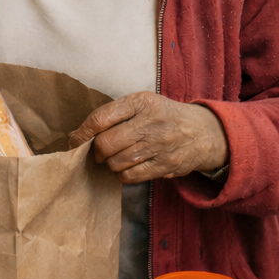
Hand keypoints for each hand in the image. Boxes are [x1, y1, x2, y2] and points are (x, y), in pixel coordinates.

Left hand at [68, 93, 228, 183]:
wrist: (204, 132)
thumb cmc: (164, 116)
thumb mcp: (144, 103)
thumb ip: (115, 114)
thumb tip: (79, 134)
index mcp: (141, 102)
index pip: (101, 118)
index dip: (83, 132)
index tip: (74, 140)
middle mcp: (150, 123)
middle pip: (106, 144)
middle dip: (97, 151)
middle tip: (100, 151)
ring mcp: (159, 145)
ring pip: (116, 162)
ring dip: (110, 163)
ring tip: (117, 157)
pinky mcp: (166, 165)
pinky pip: (131, 176)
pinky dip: (123, 175)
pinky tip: (127, 167)